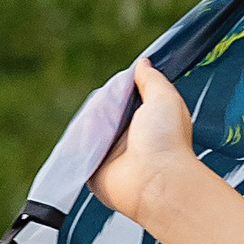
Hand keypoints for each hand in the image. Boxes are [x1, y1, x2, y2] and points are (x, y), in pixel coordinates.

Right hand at [90, 60, 198, 229]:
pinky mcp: (93, 171)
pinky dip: (76, 143)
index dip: (117, 91)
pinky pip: (77, 152)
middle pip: (102, 113)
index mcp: (146, 122)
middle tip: (106, 107)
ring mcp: (110, 156)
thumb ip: (152, 80)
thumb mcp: (164, 98)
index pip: (123, 100)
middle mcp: (128, 139)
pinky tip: (83, 136)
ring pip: (88, 130)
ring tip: (98, 122)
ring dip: (88, 123)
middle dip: (100, 106)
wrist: (156, 179)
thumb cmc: (167, 140)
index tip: (116, 86)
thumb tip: (143, 63)